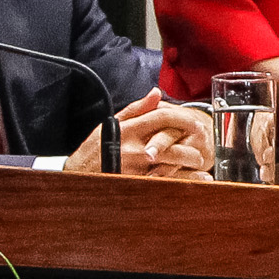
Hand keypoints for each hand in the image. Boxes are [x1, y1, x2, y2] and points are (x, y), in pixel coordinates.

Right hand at [67, 94, 214, 179]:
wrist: (77, 178)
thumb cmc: (94, 150)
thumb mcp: (111, 125)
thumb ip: (137, 109)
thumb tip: (157, 93)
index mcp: (128, 130)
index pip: (162, 117)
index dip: (183, 118)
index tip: (196, 123)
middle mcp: (133, 148)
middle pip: (172, 142)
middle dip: (192, 142)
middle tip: (201, 144)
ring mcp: (136, 169)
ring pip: (172, 164)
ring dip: (191, 162)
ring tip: (199, 162)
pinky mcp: (137, 186)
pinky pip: (166, 183)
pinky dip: (185, 181)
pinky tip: (200, 181)